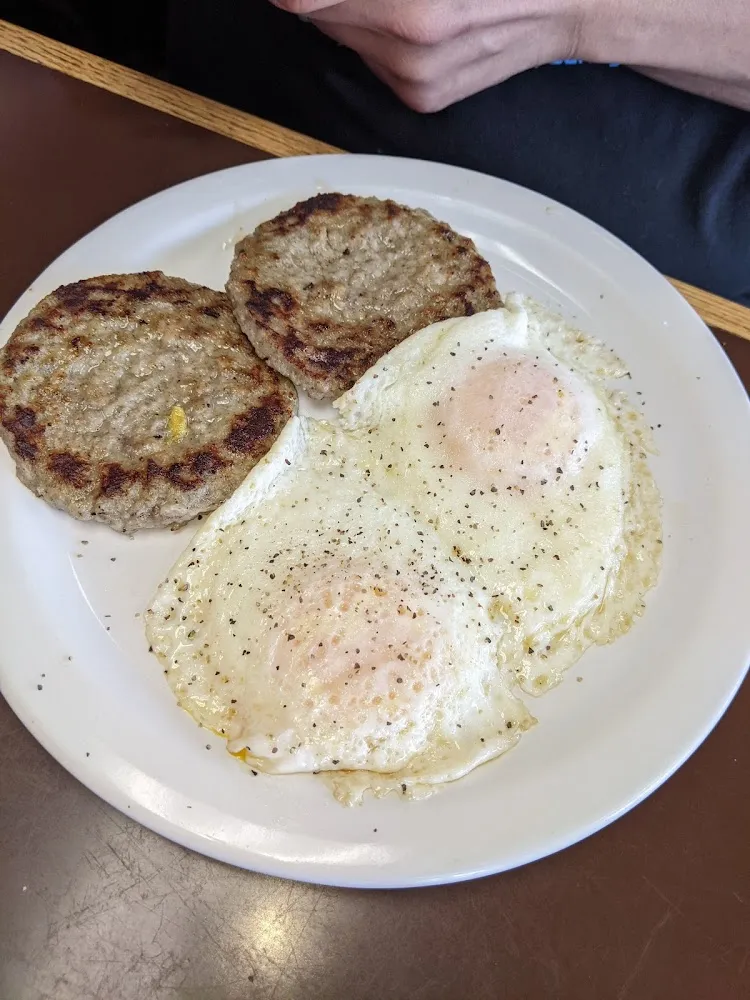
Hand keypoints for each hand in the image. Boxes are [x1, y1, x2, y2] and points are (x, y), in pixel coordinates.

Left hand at [272, 0, 749, 111]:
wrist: (573, 3)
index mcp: (418, 6)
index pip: (314, 0)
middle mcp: (410, 45)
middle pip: (318, 12)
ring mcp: (415, 81)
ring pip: (340, 35)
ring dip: (341, 7)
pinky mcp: (422, 99)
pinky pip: (368, 58)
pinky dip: (366, 30)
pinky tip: (396, 12)